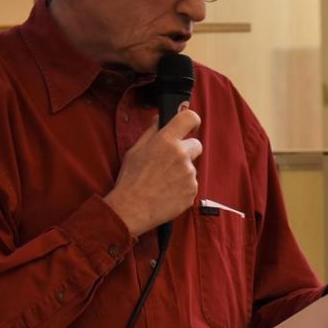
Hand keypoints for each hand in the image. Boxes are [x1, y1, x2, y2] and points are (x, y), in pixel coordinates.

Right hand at [103, 109, 202, 236]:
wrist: (132, 209)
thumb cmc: (130, 179)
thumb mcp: (135, 150)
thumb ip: (151, 132)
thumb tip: (160, 119)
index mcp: (166, 141)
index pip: (190, 118)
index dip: (192, 120)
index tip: (190, 126)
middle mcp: (181, 155)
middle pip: (196, 145)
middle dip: (186, 150)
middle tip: (169, 161)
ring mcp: (189, 175)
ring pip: (192, 167)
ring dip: (182, 171)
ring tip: (163, 181)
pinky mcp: (192, 191)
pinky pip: (191, 184)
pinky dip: (183, 187)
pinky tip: (167, 192)